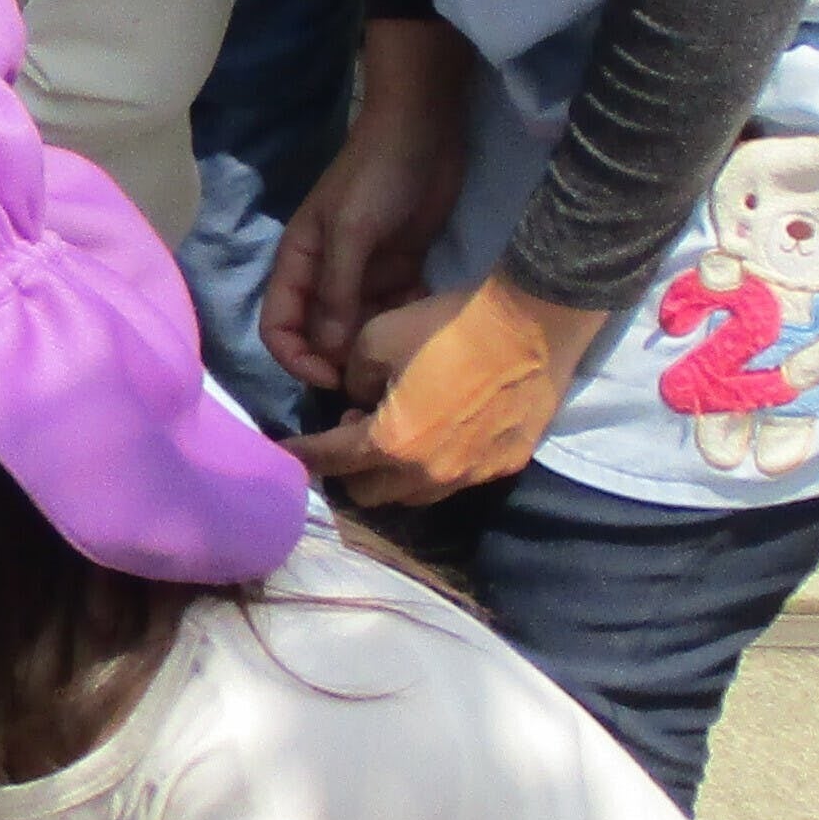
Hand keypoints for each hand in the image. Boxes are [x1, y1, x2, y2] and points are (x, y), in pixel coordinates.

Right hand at [260, 28, 474, 392]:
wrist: (423, 132)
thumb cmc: (375, 176)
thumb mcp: (351, 232)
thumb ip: (337, 292)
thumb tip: (328, 353)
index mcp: (299, 264)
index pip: (278, 327)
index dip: (296, 358)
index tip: (332, 377)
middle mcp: (327, 276)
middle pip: (319, 336)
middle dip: (338, 362)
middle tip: (372, 381)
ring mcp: (364, 274)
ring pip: (359, 329)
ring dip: (375, 348)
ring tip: (401, 363)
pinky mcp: (400, 270)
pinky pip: (395, 312)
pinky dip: (405, 325)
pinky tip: (424, 331)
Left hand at [287, 274, 590, 505]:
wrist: (533, 324)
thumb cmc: (450, 325)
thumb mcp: (377, 337)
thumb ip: (352, 378)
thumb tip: (357, 397)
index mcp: (392, 443)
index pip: (332, 460)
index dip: (303, 456)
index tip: (285, 455)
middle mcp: (429, 474)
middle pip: (369, 493)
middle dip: (350, 469)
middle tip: (353, 429)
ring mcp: (471, 476)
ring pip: (413, 495)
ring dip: (392, 472)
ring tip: (398, 431)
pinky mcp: (505, 467)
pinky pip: (454, 480)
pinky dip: (434, 466)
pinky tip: (441, 432)